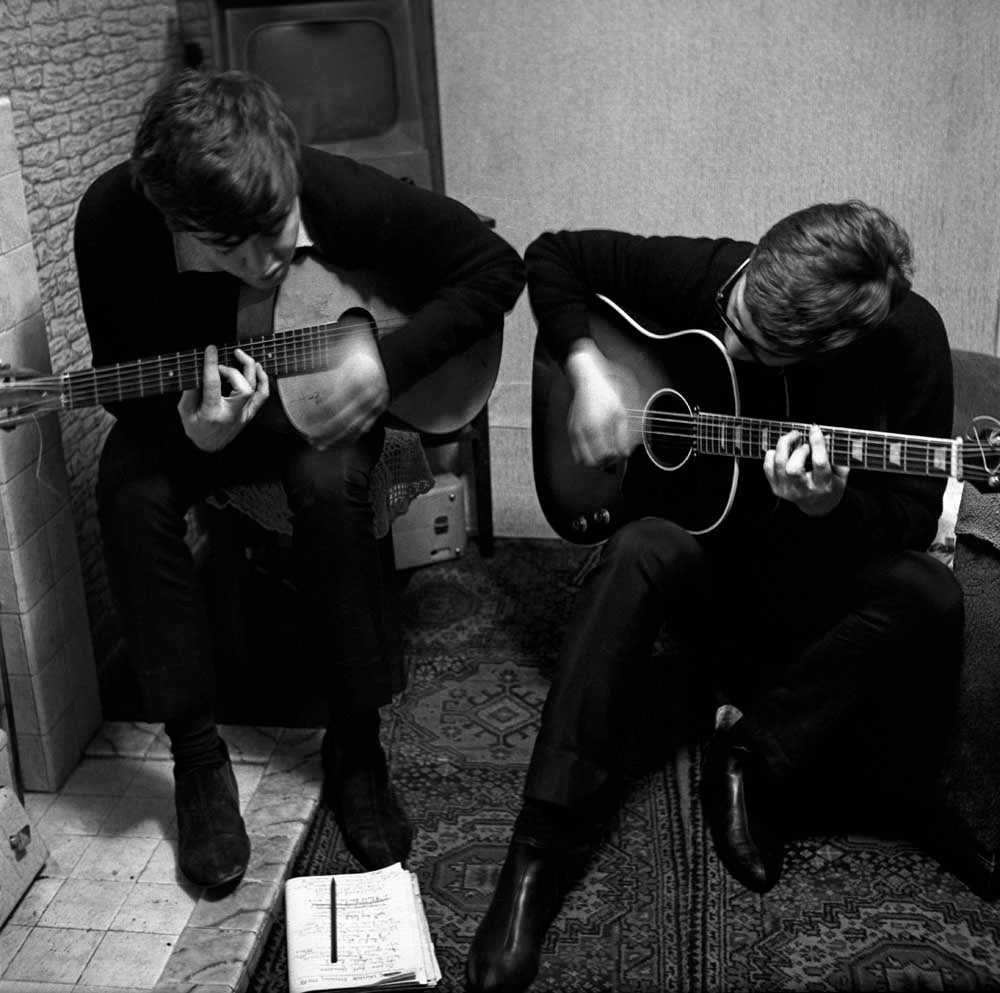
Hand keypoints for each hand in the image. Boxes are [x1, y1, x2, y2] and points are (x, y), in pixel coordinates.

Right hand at [178, 346, 268, 451]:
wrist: (209, 447)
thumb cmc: (195, 428)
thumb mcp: (185, 411)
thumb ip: (190, 391)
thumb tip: (199, 369)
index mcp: (213, 413)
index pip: (214, 385)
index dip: (212, 364)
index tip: (211, 349)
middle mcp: (232, 415)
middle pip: (243, 388)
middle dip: (232, 371)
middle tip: (220, 365)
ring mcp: (244, 415)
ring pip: (257, 390)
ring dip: (251, 369)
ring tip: (240, 355)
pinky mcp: (250, 414)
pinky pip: (263, 396)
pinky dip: (262, 380)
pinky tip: (255, 367)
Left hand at [302, 347, 388, 449]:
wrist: (395, 357)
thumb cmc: (365, 352)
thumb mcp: (345, 352)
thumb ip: (329, 365)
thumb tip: (307, 376)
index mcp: (359, 380)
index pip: (335, 403)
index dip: (318, 413)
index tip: (305, 417)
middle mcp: (369, 396)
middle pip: (344, 421)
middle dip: (326, 432)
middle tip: (310, 438)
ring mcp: (376, 406)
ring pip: (355, 429)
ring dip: (336, 440)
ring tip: (321, 445)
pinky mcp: (380, 412)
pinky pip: (364, 429)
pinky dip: (350, 438)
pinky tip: (339, 443)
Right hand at [565, 340, 629, 466]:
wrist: (586, 380)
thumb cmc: (604, 395)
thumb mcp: (620, 413)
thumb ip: (622, 436)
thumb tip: (624, 454)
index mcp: (596, 428)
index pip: (604, 456)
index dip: (614, 459)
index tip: (620, 453)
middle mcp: (582, 432)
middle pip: (591, 462)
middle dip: (603, 462)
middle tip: (612, 455)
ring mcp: (574, 432)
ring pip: (581, 459)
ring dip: (593, 459)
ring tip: (603, 450)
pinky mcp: (570, 430)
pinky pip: (576, 451)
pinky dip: (585, 453)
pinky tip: (595, 444)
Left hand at [764, 423, 847, 516]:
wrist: (818, 505)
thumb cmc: (830, 485)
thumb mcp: (841, 473)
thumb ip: (835, 455)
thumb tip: (825, 436)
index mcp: (823, 485)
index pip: (819, 463)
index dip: (817, 443)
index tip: (815, 429)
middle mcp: (802, 489)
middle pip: (793, 467)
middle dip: (798, 449)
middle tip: (803, 440)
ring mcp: (786, 489)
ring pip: (778, 464)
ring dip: (784, 445)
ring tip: (792, 438)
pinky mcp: (775, 487)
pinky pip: (767, 466)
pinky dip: (773, 454)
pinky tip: (782, 450)